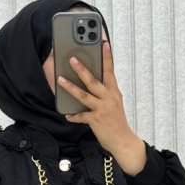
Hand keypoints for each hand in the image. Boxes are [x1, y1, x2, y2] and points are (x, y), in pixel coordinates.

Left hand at [59, 40, 146, 174]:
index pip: (110, 71)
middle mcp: (109, 99)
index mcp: (114, 92)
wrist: (124, 142)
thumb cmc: (117, 121)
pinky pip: (82, 116)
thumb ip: (105, 90)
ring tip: (60, 79)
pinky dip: (74, 115)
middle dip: (82, 70)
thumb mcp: (114, 103)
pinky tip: (67, 114)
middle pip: (94, 82)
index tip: (104, 42)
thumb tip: (92, 79)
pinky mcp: (96, 121)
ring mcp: (102, 110)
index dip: (107, 57)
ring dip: (71, 87)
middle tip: (71, 59)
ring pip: (84, 96)